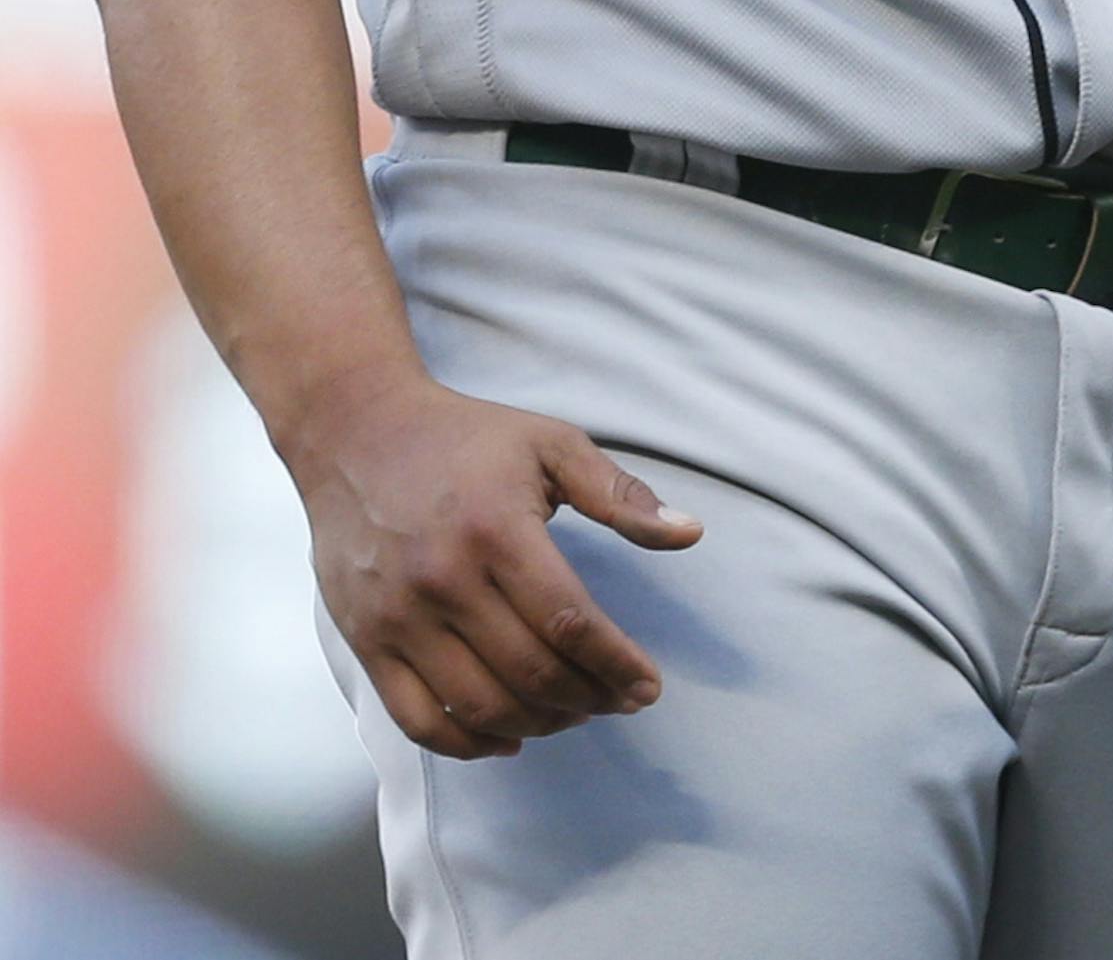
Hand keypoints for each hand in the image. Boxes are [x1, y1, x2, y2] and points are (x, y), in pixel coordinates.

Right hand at [285, 369, 703, 760]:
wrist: (358, 432)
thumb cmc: (466, 437)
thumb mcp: (551, 444)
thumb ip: (621, 494)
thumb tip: (691, 533)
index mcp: (497, 528)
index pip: (569, 621)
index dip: (616, 664)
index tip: (648, 687)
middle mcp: (444, 579)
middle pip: (530, 670)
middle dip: (588, 698)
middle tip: (619, 701)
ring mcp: (399, 617)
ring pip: (479, 705)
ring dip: (539, 724)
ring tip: (573, 712)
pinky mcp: (365, 641)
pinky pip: (418, 720)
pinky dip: (469, 744)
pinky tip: (507, 738)